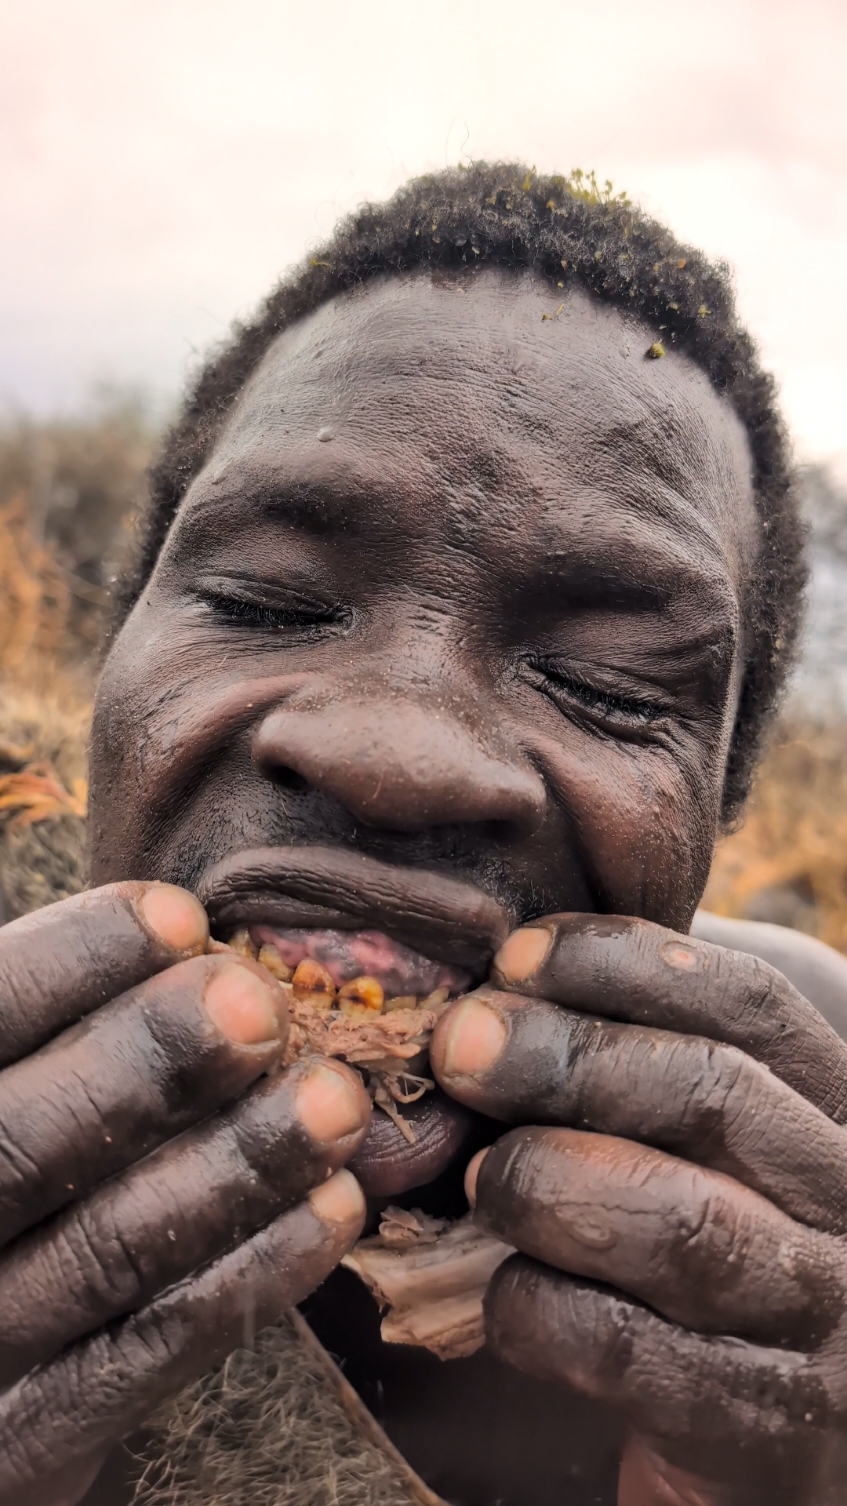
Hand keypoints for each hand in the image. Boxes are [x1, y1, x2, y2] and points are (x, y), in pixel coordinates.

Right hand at [0, 883, 369, 1505]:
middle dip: (147, 1064)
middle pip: (18, 1144)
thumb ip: (47, 1037)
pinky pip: (143, 1356)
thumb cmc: (0, 1173)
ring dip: (233, 1166)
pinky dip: (246, 1277)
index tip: (180, 917)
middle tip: (259, 1008)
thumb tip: (179, 931)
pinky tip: (330, 1209)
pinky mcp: (24, 1446)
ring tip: (333, 1103)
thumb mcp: (6, 1086)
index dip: (69, 962)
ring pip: (101, 1250)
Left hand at [430, 914, 846, 1505]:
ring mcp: (820, 1315)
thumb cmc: (697, 1247)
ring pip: (682, 1223)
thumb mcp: (693, 1140)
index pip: (748, 1003)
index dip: (623, 962)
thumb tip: (495, 981)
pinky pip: (629, 1350)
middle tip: (459, 1045)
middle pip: (713, 1092)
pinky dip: (541, 1309)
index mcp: (831, 1107)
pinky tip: (504, 1292)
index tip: (512, 958)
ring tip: (483, 1176)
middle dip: (566, 1057)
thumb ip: (629, 1058)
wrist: (757, 1439)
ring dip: (551, 1182)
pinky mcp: (763, 1424)